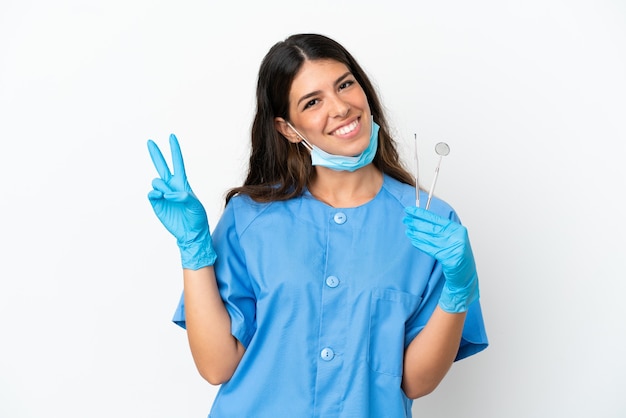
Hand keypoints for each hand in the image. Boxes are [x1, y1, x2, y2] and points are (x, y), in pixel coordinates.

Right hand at [147, 134, 215, 269]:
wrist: (190, 232)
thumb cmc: (196, 218)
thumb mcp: (196, 206)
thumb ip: (185, 197)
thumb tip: (169, 194)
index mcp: (182, 183)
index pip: (177, 163)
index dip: (174, 150)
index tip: (172, 137)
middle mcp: (171, 186)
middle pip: (161, 166)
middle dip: (156, 154)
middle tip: (150, 141)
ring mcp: (163, 195)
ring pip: (156, 181)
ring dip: (162, 186)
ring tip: (169, 196)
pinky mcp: (157, 204)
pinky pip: (151, 193)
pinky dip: (155, 193)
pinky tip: (160, 197)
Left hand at [403, 206, 478, 312]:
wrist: (466, 277)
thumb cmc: (457, 256)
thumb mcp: (452, 239)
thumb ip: (441, 230)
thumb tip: (421, 219)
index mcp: (457, 229)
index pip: (437, 219)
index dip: (422, 214)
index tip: (410, 210)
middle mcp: (457, 237)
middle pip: (432, 228)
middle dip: (417, 223)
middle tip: (405, 219)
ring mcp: (454, 248)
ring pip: (430, 238)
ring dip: (416, 233)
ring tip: (407, 229)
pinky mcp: (449, 259)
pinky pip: (431, 249)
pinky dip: (421, 244)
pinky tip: (413, 240)